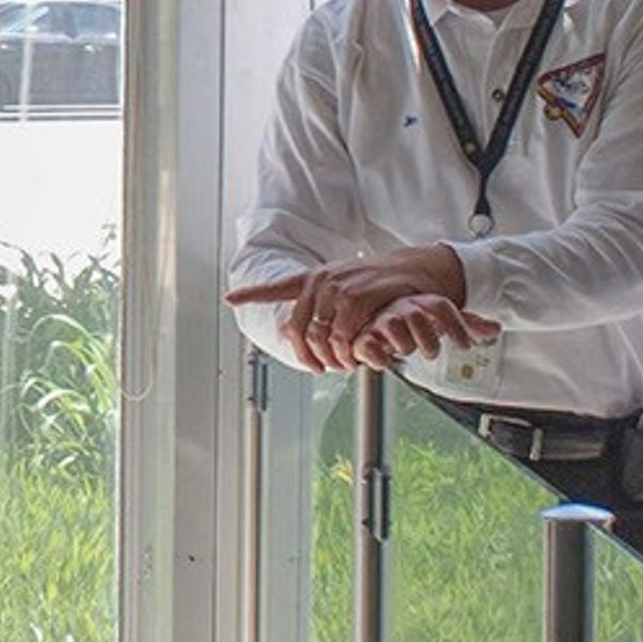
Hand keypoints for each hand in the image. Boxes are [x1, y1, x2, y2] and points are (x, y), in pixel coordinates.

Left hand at [227, 246, 470, 372]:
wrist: (413, 270)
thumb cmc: (376, 283)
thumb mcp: (342, 286)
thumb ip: (316, 304)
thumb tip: (287, 326)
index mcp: (312, 278)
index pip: (276, 287)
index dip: (251, 293)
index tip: (229, 298)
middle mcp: (320, 280)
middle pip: (298, 328)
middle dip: (307, 356)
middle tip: (321, 370)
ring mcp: (339, 287)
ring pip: (320, 335)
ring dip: (330, 358)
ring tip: (343, 367)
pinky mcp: (360, 296)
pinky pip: (344, 334)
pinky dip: (348, 352)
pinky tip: (356, 359)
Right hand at [348, 290, 500, 364]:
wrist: (372, 321)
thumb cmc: (409, 322)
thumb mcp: (439, 320)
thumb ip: (466, 324)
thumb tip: (495, 328)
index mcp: (420, 302)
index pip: (440, 306)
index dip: (456, 326)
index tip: (465, 345)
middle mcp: (400, 309)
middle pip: (415, 314)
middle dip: (427, 337)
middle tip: (431, 351)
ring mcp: (380, 322)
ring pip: (392, 324)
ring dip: (404, 343)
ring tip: (407, 351)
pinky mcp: (363, 338)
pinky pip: (367, 343)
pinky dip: (376, 354)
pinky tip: (384, 361)